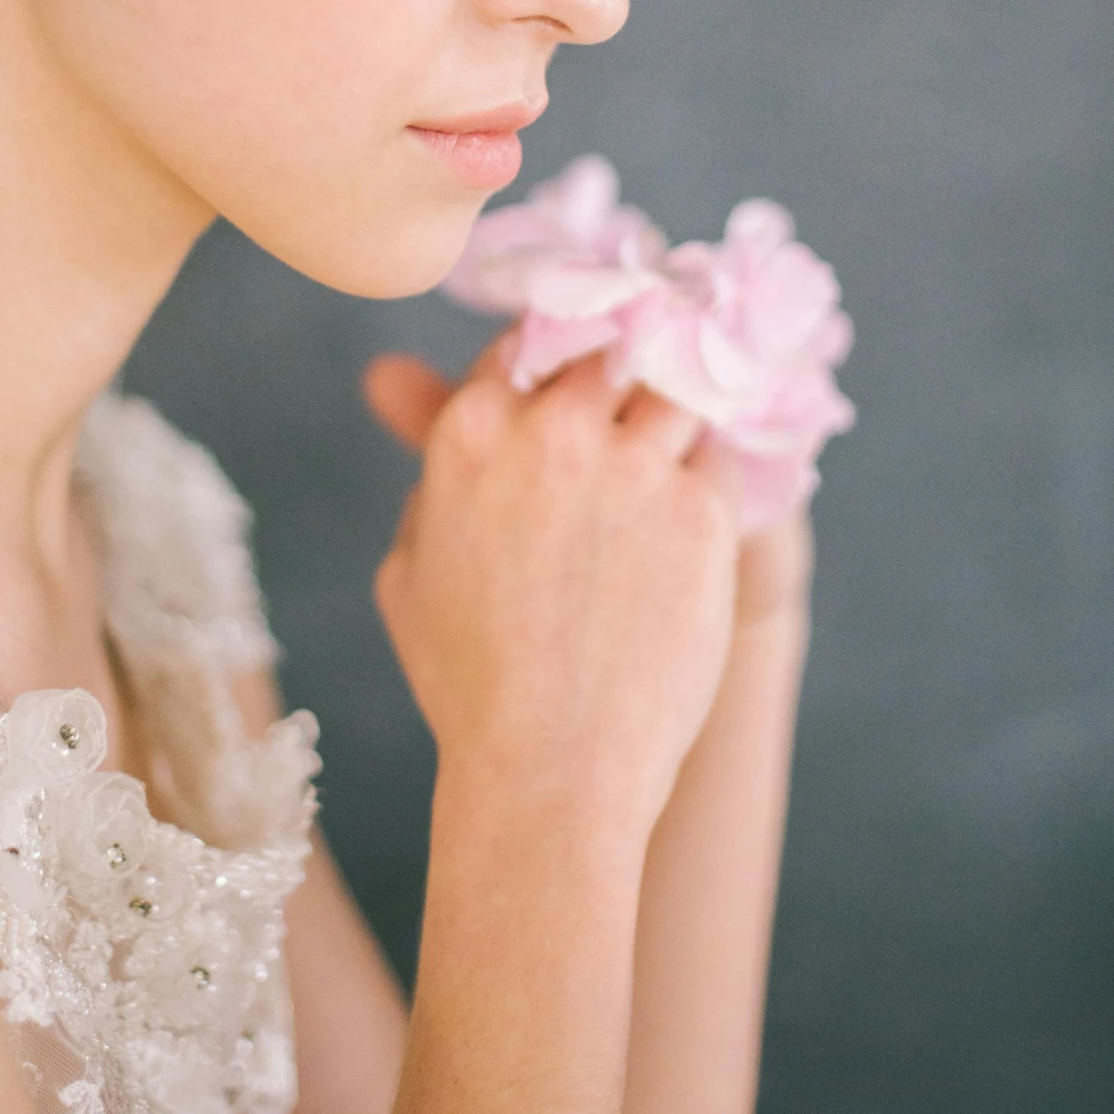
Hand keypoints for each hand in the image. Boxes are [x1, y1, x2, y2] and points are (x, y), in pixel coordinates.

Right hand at [363, 342, 741, 839]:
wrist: (552, 769)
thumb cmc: (468, 682)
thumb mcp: (409, 567)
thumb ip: (423, 470)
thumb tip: (396, 386)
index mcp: (472, 430)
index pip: (527, 343)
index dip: (552, 366)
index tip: (573, 392)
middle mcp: (556, 428)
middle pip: (607, 356)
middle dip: (615, 385)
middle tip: (625, 431)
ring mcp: (635, 462)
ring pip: (672, 392)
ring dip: (667, 423)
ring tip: (659, 476)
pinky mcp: (703, 506)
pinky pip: (717, 455)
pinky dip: (705, 479)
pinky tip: (685, 529)